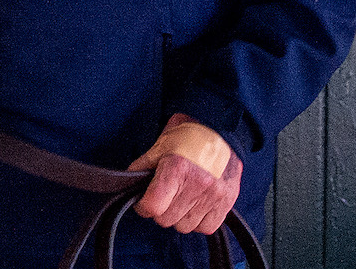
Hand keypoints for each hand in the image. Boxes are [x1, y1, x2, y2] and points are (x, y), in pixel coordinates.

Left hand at [127, 113, 242, 234]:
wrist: (219, 127)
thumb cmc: (187, 134)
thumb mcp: (160, 145)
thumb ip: (143, 166)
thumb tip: (128, 184)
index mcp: (177, 168)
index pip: (153, 206)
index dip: (143, 206)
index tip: (144, 202)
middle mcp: (198, 184)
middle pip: (167, 219)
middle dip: (160, 210)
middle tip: (163, 196)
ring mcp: (214, 195)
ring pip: (185, 227)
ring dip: (179, 216)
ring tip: (180, 198)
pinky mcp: (227, 201)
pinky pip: (206, 228)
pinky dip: (198, 221)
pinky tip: (195, 205)